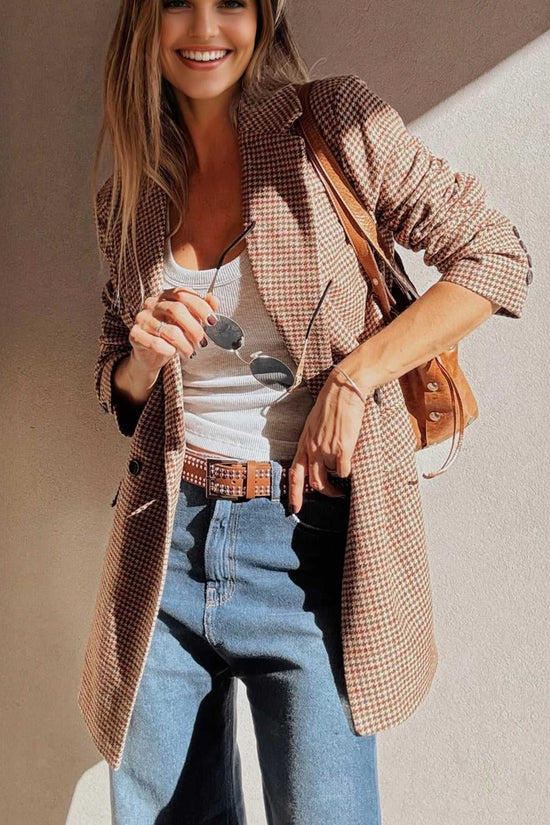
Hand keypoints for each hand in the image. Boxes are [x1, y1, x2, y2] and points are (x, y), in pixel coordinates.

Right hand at [129, 287, 220, 377]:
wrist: (150, 356)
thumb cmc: (171, 336)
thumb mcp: (188, 322)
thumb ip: (201, 310)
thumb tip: (214, 299)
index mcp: (166, 296)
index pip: (184, 294)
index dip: (201, 307)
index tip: (213, 321)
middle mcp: (152, 303)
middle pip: (177, 310)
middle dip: (195, 328)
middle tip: (203, 342)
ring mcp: (142, 318)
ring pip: (169, 331)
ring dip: (185, 344)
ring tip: (191, 353)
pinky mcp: (135, 334)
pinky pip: (155, 343)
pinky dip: (168, 350)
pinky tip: (172, 353)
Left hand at [288, 368, 373, 513]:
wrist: (343, 391)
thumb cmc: (331, 404)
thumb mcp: (314, 424)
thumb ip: (314, 441)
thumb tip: (319, 456)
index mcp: (304, 443)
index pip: (294, 474)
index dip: (294, 494)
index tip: (295, 508)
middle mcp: (313, 449)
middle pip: (314, 482)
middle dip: (325, 492)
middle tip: (335, 492)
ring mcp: (327, 450)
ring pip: (330, 476)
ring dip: (338, 480)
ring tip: (345, 474)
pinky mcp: (343, 449)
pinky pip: (344, 471)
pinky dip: (348, 472)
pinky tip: (352, 464)